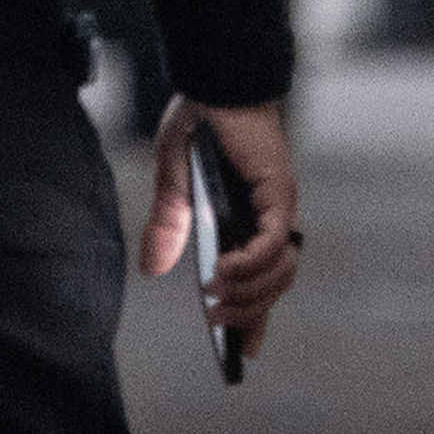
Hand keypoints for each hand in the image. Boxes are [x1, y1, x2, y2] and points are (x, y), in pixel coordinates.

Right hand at [141, 95, 300, 362]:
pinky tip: (225, 270)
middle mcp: (269, 217)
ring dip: (251, 291)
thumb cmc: (198, 123)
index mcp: (247, 218)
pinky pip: (274, 241)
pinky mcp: (278, 190)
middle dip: (248, 311)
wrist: (211, 80)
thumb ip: (169, 224)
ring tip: (216, 297)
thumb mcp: (173, 182)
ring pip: (280, 269)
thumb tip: (153, 270)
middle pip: (274, 283)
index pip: (261, 278)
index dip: (256, 315)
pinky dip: (252, 261)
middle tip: (217, 321)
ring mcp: (278, 205)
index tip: (242, 353)